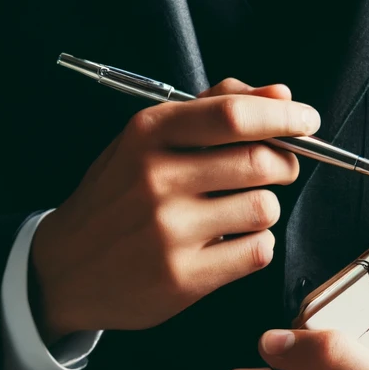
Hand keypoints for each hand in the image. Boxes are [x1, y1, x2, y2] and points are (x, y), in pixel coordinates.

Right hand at [30, 79, 319, 338]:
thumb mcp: (148, 138)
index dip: (283, 115)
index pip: (233, 115)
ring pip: (264, 207)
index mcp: (148, 134)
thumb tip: (280, 92)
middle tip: (278, 169)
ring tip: (238, 210)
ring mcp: (169, 230)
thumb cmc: (116, 196)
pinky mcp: (183, 277)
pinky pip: (257, 250)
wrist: (62, 268)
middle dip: (285, 163)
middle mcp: (156, 179)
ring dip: (264, 207)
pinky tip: (230, 242)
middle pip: (261, 161)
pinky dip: (255, 244)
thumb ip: (214, 106)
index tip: (306, 120)